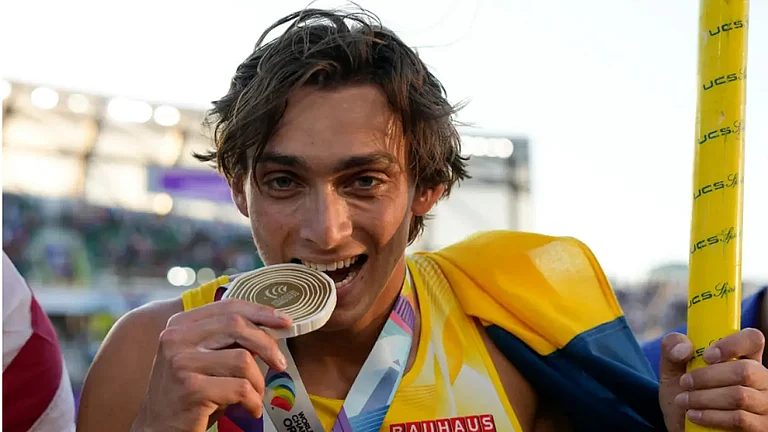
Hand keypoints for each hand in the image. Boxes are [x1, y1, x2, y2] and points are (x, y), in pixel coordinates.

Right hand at [131, 299, 291, 431]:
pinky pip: (240, 388)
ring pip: (242, 360)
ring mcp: (181, 362)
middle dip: (267, 344)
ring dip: (258, 381)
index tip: (284, 321)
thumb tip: (269, 329)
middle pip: (237, 326)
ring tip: (255, 395)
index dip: (260, 311)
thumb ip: (226, 340)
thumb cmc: (189, 392)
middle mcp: (176, 338)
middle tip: (280, 363)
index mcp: (180, 324)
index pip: (228, 307)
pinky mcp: (191, 388)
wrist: (158, 428)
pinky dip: (253, 401)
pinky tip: (250, 409)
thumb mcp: (202, 358)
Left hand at [659, 328, 767, 430]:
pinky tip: (694, 415)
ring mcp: (764, 403)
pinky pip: (739, 418)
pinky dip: (711, 416)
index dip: (733, 344)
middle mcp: (759, 379)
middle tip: (685, 383)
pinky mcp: (760, 426)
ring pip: (740, 396)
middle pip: (745, 370)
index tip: (708, 356)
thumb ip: (671, 349)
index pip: (752, 339)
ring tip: (684, 401)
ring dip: (704, 398)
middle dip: (707, 377)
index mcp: (743, 358)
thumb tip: (684, 348)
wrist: (682, 425)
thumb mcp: (672, 369)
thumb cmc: (683, 393)